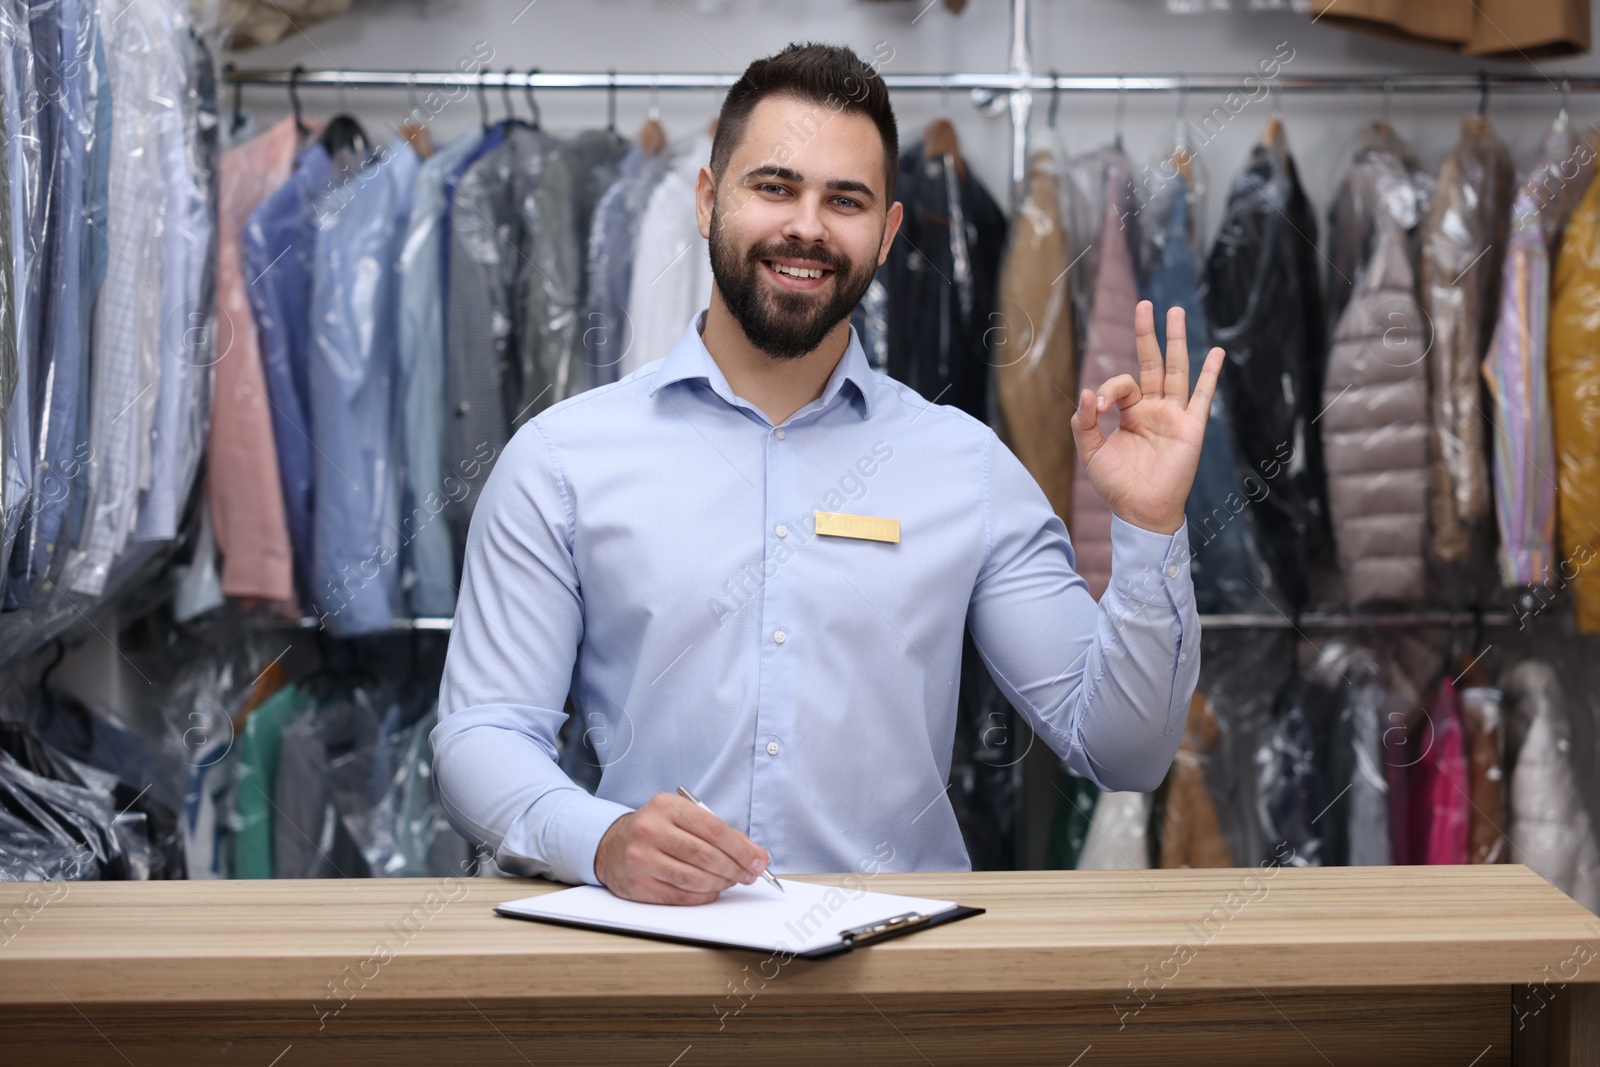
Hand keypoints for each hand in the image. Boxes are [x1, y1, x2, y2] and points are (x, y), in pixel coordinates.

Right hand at [594, 792, 771, 903]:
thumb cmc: (654, 830)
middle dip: (735, 868)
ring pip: (694, 878)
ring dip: (721, 883)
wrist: (610, 845)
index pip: (714, 829)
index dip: (741, 848)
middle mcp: (651, 830)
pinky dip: (703, 896)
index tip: (759, 860)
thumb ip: (715, 830)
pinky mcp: (639, 885)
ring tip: (731, 881)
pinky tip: (712, 891)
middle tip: (750, 875)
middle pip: (706, 855)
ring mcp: (642, 859)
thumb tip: (751, 853)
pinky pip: (681, 895)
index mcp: (666, 807)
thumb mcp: (680, 816)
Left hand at [1072, 301, 1223, 535]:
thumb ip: (1083, 424)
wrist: (1140, 511)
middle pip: (1152, 363)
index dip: (1108, 390)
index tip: (1097, 407)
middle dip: (1148, 334)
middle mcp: (1154, 409)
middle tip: (1146, 304)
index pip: (1122, 384)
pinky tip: (1215, 353)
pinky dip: (1209, 375)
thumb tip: (1087, 392)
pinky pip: (1201, 397)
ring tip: (1175, 311)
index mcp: (1131, 413)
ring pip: (1177, 370)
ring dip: (1176, 341)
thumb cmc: (1117, 485)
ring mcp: (1174, 416)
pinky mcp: (1190, 428)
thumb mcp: (1091, 453)